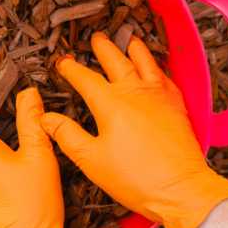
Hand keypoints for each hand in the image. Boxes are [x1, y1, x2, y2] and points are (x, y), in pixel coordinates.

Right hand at [40, 32, 227, 227]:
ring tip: (130, 40)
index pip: (85, 79)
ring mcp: (158, 96)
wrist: (180, 188)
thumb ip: (67, 135)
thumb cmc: (135, 178)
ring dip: (135, 50)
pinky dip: (158, 67)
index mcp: (110, 104)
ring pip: (145, 63)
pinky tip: (157, 69)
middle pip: (116, 61)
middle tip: (96, 39)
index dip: (71, 69)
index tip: (62, 63)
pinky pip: (165, 77)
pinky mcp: (176, 106)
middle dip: (103, 49)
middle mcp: (134, 92)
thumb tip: (47, 118)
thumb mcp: (91, 160)